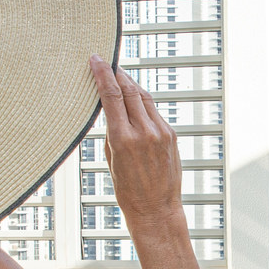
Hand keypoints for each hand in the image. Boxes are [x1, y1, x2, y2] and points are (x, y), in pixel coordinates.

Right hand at [89, 54, 181, 225]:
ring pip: (143, 97)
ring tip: (119, 76)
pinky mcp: (171, 136)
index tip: (96, 59)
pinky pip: (154, 111)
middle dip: (116, 74)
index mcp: (123, 139)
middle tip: (107, 62)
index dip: (102, 73)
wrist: (156, 210)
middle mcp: (144, 132)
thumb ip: (111, 130)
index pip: (111, 96)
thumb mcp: (111, 158)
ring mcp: (161, 133)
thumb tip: (110, 107)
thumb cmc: (128, 191)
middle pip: (128, 90)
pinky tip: (135, 98)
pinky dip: (142, 101)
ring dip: (130, 84)